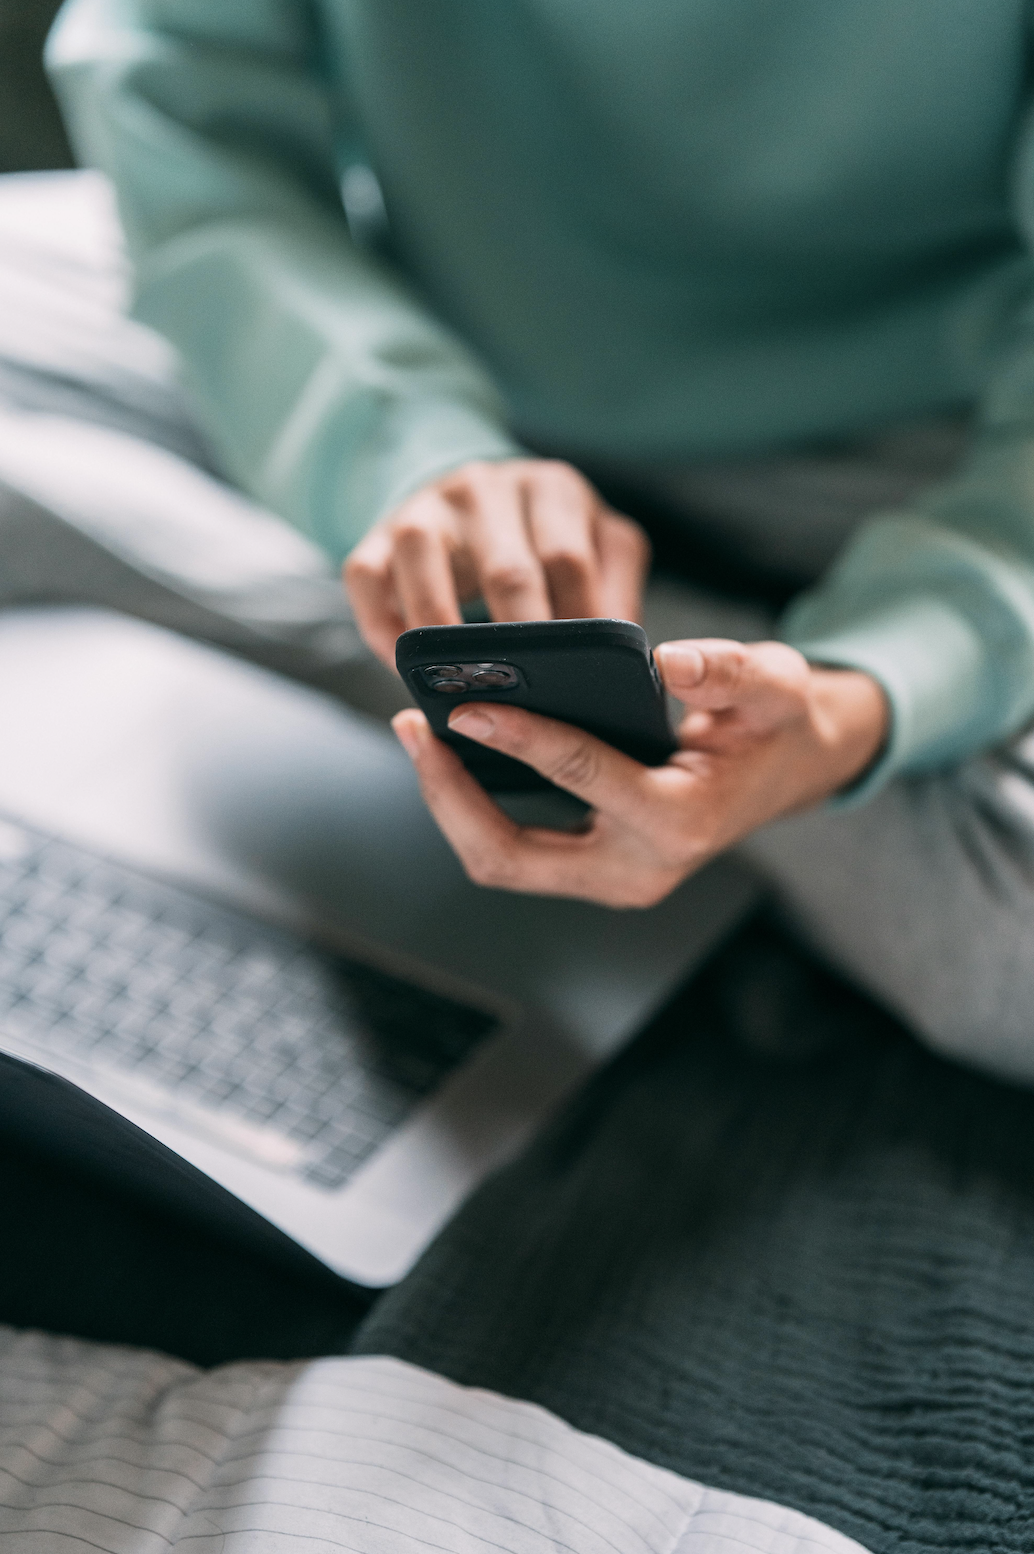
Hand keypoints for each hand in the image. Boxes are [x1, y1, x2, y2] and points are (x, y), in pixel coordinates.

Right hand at [345, 458, 649, 667]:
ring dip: (440, 632)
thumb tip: (629, 662)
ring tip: (459, 687)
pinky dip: (382, 626)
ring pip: (423, 558)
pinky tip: (405, 666)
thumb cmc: (544, 540)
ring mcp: (427, 504)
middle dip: (518, 643)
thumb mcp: (596, 548)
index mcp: (553, 488)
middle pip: (506, 568)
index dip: (575, 627)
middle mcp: (487, 486)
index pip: (569, 560)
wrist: (471, 497)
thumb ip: (616, 593)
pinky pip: (366, 575)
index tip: (580, 682)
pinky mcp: (377, 530)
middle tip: (528, 701)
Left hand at [391, 639, 888, 906]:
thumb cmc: (775, 724)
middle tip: (412, 725)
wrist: (788, 770)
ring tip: (419, 733)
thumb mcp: (775, 685)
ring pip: (499, 862)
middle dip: (449, 795)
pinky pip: (512, 851)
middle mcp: (636, 870)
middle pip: (510, 855)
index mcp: (679, 823)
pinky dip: (472, 807)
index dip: (518, 737)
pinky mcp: (589, 870)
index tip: (465, 704)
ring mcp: (609, 880)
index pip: (580, 776)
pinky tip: (452, 751)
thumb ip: (731, 672)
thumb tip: (670, 661)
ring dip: (450, 803)